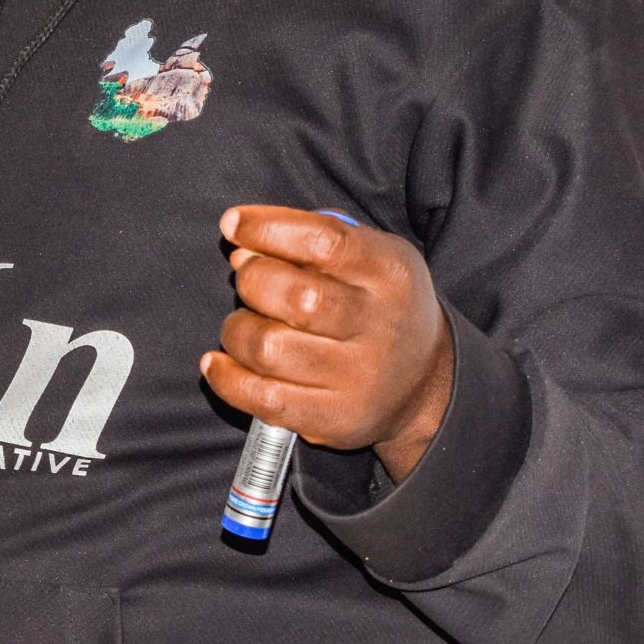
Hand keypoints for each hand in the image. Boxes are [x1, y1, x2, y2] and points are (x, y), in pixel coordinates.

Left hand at [199, 206, 456, 481]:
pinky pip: (264, 400)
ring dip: (237, 330)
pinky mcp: (334, 419)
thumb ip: (310, 237)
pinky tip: (221, 362)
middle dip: (252, 280)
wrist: (423, 382)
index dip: (268, 228)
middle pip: (296, 297)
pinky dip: (227, 379)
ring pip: (270, 348)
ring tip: (244, 325)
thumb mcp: (369, 254)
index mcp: (389, 273)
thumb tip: (242, 251)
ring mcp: (358, 379)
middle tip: (249, 280)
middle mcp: (379, 326)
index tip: (233, 224)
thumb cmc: (377, 303)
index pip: (325, 242)